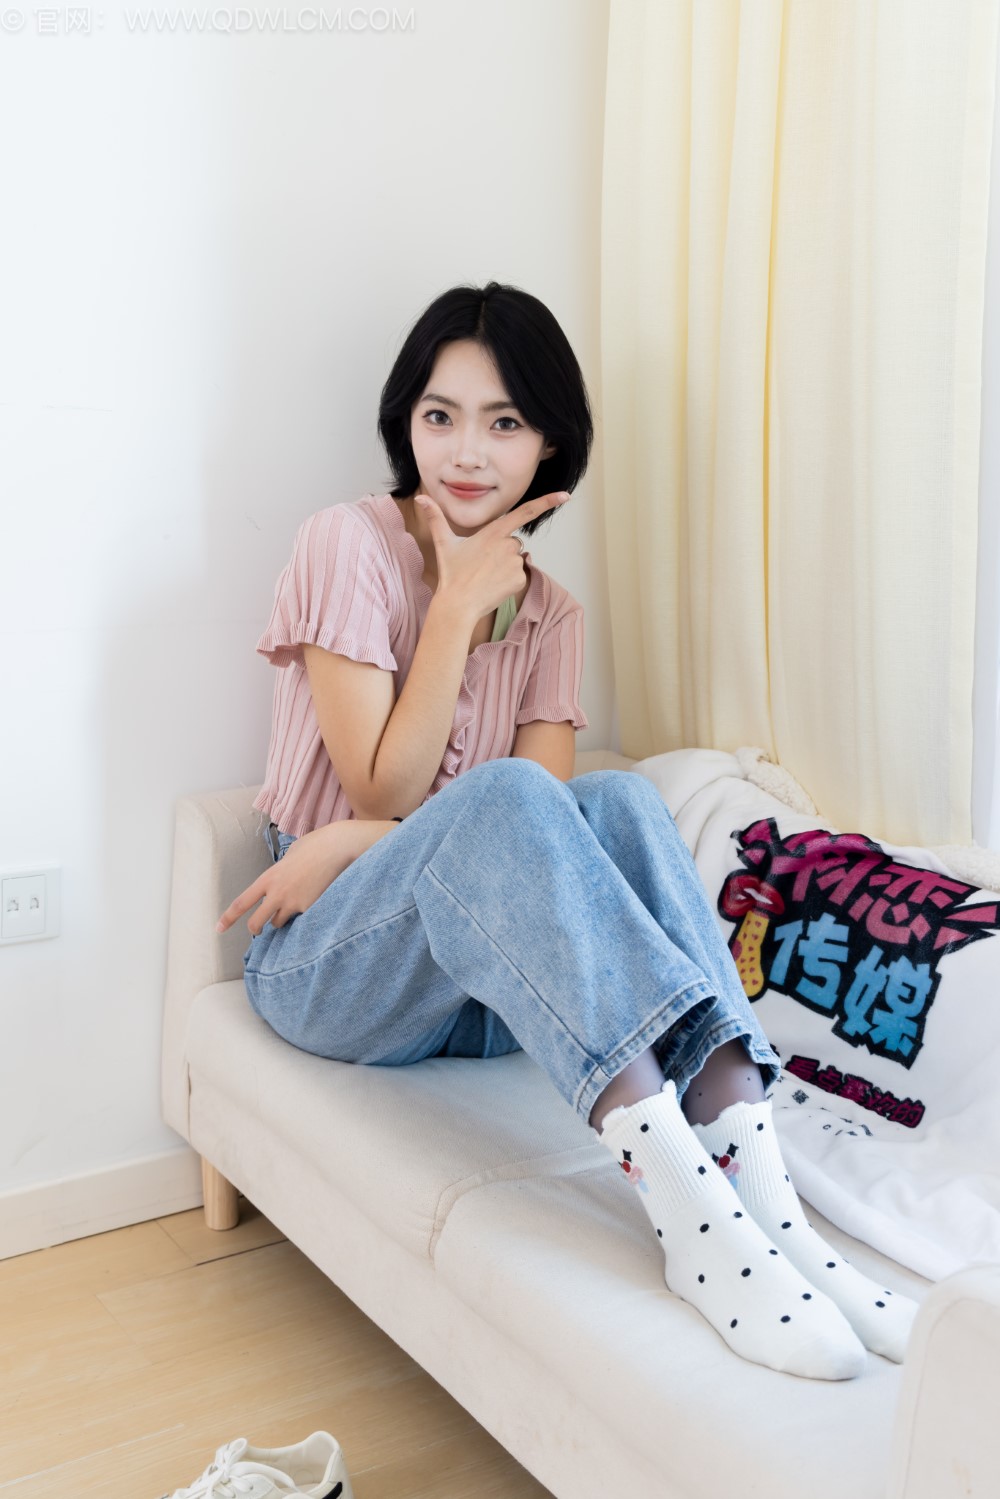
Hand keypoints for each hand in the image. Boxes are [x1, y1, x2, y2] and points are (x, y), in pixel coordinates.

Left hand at [216, 819, 395, 935]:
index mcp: (268, 878)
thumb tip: (282, 881)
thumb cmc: (315, 846)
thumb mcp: (290, 856)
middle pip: (257, 922)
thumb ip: (281, 871)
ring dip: (283, 917)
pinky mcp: (310, 909)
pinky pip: (302, 919)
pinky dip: (305, 913)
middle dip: (256, 929)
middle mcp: (277, 893)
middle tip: (258, 929)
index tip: (219, 928)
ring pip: (280, 922)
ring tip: (297, 900)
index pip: (242, 902)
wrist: (337, 848)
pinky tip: (315, 898)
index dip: (228, 918)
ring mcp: (294, 903)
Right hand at [416, 490, 568, 622]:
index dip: (546, 502)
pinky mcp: (519, 580)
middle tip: (482, 564)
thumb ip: (435, 518)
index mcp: (494, 532)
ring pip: (515, 559)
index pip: (525, 512)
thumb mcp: (444, 543)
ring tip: (485, 576)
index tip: (564, 496)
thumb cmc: (451, 573)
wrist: (458, 604)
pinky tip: (493, 586)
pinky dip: (508, 581)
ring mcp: (515, 563)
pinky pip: (518, 576)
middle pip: (513, 542)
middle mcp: (508, 545)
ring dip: (504, 566)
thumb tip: (420, 499)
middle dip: (502, 550)